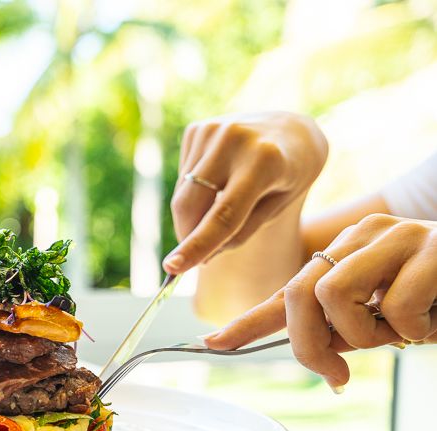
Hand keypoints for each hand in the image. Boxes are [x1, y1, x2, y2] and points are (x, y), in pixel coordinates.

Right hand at [164, 112, 327, 273]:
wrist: (293, 129)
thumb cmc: (291, 175)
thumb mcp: (277, 207)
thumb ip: (240, 233)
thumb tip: (200, 258)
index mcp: (266, 161)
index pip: (224, 214)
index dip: (197, 244)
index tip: (172, 268)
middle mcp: (235, 140)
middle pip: (191, 203)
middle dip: (187, 235)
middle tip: (194, 257)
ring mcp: (212, 130)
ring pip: (183, 193)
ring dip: (192, 215)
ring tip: (221, 207)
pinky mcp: (197, 129)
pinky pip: (183, 177)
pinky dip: (194, 192)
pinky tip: (218, 183)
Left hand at [204, 214, 436, 388]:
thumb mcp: (385, 320)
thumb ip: (344, 330)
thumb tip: (314, 356)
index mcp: (348, 253)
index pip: (288, 289)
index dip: (248, 321)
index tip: (213, 343)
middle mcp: (365, 237)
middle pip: (300, 294)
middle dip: (310, 345)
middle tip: (339, 375)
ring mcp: (399, 237)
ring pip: (336, 297)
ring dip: (367, 336)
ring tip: (404, 333)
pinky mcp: (435, 248)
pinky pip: (395, 305)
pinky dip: (414, 329)